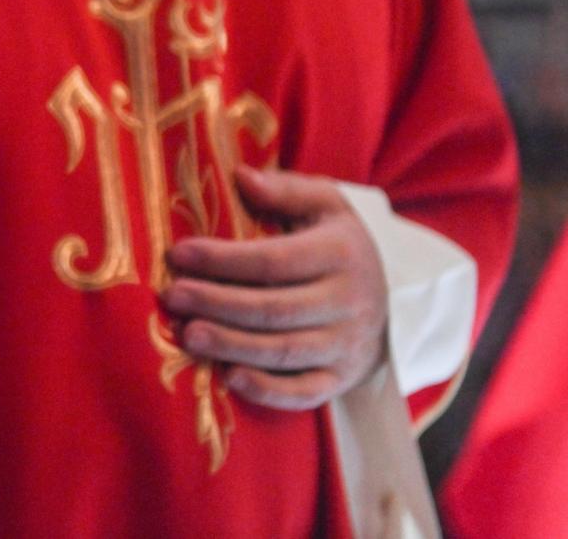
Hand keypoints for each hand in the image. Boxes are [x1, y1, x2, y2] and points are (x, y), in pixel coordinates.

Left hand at [160, 166, 388, 410]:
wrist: (396, 296)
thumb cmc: (340, 243)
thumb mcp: (325, 204)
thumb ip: (285, 190)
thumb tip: (241, 175)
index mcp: (339, 255)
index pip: (273, 260)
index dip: (222, 259)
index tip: (177, 254)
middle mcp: (346, 303)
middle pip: (273, 309)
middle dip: (217, 303)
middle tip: (172, 296)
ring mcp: (345, 346)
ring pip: (283, 351)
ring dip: (231, 346)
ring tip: (187, 335)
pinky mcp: (341, 379)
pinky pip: (304, 393)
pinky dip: (268, 391)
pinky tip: (229, 378)